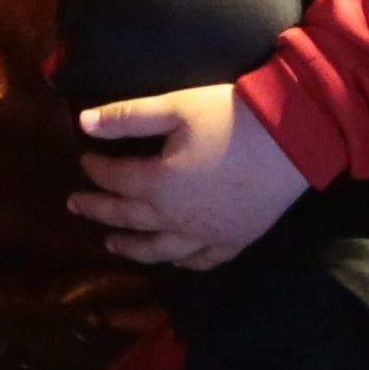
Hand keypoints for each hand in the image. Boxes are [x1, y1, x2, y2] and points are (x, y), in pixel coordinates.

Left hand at [69, 83, 311, 274]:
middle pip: (129, 218)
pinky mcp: (236, 239)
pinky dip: (183, 262)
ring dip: (132, 247)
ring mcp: (207, 234)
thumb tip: (84, 122)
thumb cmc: (231, 118)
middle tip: (76, 207)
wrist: (292, 138)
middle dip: (100, 211)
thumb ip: (127, 117)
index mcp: (159, 184)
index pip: (116, 179)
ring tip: (112, 244)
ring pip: (160, 250)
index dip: (96, 170)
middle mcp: (177, 218)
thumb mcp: (175, 107)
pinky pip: (203, 259)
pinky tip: (175, 259)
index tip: (83, 160)